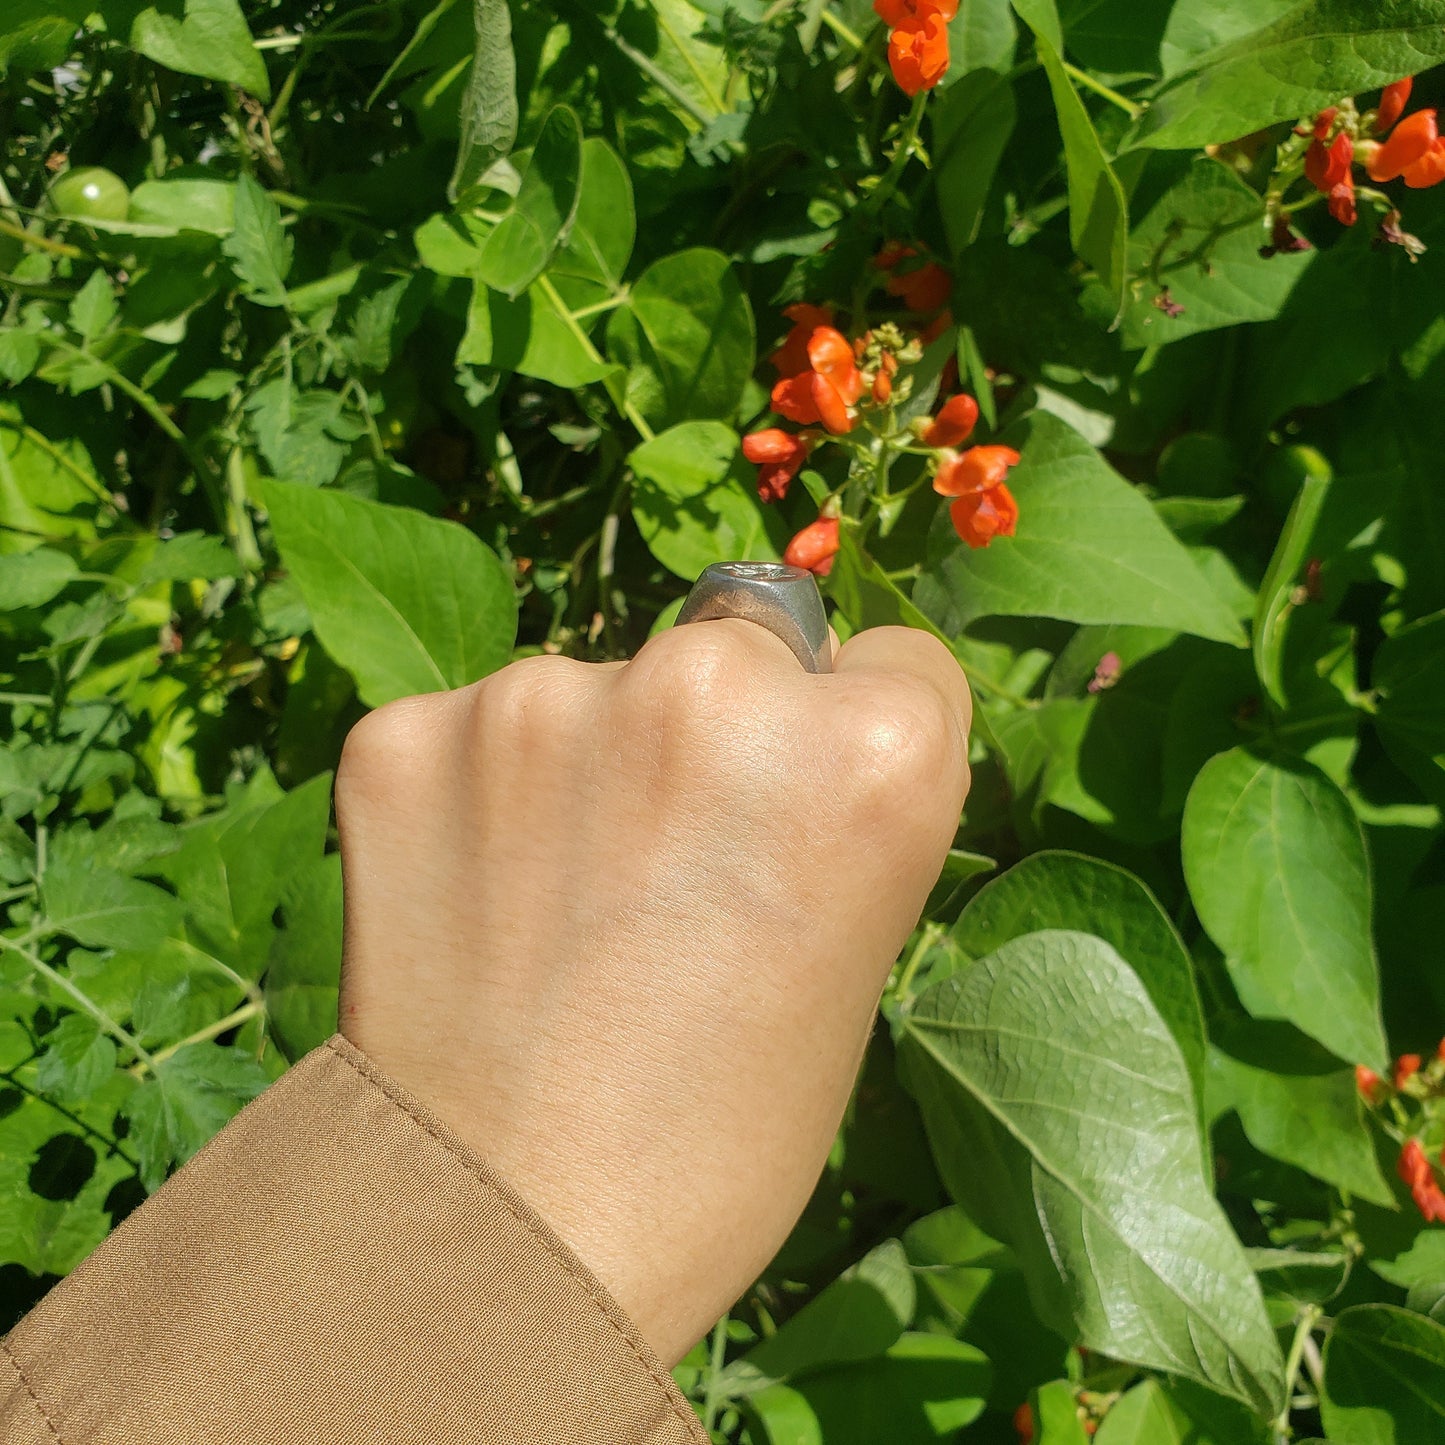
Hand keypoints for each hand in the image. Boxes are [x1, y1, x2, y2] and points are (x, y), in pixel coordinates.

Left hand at [333, 619, 970, 1364]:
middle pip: (739, 650)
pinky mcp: (411, 731)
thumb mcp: (858, 957)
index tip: (798, 823)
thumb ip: (833, 799)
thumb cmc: (718, 1133)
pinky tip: (477, 899)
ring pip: (596, 690)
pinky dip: (477, 792)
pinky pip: (473, 729)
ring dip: (588, 762)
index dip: (848, 746)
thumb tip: (780, 718)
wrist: (504, 1238)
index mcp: (870, 752)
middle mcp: (713, 686)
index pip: (891, 660)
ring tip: (562, 910)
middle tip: (669, 876)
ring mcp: (545, 697)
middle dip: (718, 737)